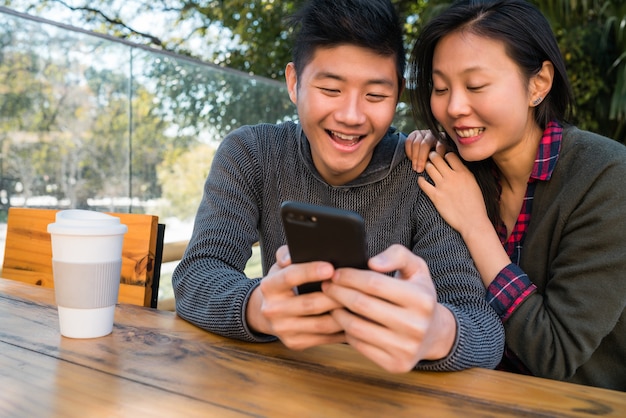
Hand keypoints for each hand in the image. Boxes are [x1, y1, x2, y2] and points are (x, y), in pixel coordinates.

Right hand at [246, 245, 345, 349]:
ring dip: (343, 314)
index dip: (310, 272)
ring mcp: (284, 330)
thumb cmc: (282, 284)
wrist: (267, 313)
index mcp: (269, 287)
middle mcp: (273, 310)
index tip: (330, 268)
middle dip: (335, 295)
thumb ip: (287, 254)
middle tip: (355, 287)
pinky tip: (354, 319)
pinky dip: (342, 329)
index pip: (290, 277)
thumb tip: (291, 255)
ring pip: (321, 324)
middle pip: (310, 304)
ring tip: (360, 303)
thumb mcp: (280, 266)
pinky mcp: (295, 343)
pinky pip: (325, 337)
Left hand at [323, 245, 455, 372]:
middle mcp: (416, 326)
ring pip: (356, 327)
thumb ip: (397, 255)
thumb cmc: (418, 294)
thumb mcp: (416, 268)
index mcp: (422, 299)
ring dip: (337, 312)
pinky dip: (346, 331)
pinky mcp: (395, 364)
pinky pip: (359, 345)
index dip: (350, 277)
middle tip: (326, 286)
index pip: (374, 284)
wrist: (433, 334)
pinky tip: (343, 320)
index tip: (336, 273)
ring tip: (331, 302)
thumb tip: (372, 263)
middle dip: (338, 292)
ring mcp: (406, 348)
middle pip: (362, 305)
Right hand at [405, 130, 446, 172]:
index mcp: (442, 140)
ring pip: (416, 144)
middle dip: (421, 159)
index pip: (440, 146)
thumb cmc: (437, 153)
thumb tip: (438, 167)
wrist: (430, 143)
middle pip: (425, 145)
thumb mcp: (443, 156)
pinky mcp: (414, 134)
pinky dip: (409, 152)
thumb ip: (441, 159)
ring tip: (415, 167)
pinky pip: (408, 142)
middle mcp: (432, 135)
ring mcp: (422, 133)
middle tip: (419, 169)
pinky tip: (411, 159)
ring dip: (414, 157)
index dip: (436, 156)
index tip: (433, 166)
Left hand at [418, 151, 487, 235]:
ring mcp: (443, 186)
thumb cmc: (475, 205)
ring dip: (427, 166)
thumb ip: (464, 173)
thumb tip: (456, 165)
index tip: (443, 158)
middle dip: (432, 157)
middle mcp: (453, 177)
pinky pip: (423, 183)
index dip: (445, 155)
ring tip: (426, 168)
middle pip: (437, 158)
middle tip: (431, 159)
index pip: (450, 155)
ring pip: (429, 168)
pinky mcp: (436, 196)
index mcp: (464, 173)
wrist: (473, 221)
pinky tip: (421, 180)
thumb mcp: (474, 184)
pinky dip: (420, 180)